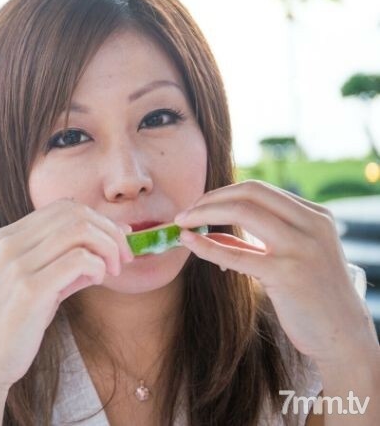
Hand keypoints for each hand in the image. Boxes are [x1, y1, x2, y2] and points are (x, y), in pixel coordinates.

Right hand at [0, 198, 134, 390]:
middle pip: (75, 213)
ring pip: (80, 231)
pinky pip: (79, 260)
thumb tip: (108, 244)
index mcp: (9, 237)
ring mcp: (17, 266)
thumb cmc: (14, 324)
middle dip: (110, 231)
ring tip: (113, 271)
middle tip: (124, 258)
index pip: (63, 207)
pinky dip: (98, 266)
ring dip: (108, 247)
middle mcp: (10, 244)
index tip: (117, 240)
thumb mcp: (35, 283)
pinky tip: (97, 281)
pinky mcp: (29, 290)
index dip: (98, 219)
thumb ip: (64, 261)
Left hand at [173, 180, 376, 365]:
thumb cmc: (312, 297)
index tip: (198, 205)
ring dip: (204, 213)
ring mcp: (301, 247)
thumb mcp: (290, 258)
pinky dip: (207, 245)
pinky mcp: (287, 273)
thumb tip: (210, 230)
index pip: (259, 190)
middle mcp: (312, 224)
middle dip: (209, 199)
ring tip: (182, 224)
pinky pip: (237, 252)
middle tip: (184, 213)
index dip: (222, 194)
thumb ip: (255, 242)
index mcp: (315, 215)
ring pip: (243, 211)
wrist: (342, 335)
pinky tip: (188, 242)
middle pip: (250, 193)